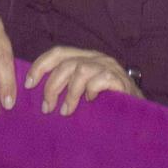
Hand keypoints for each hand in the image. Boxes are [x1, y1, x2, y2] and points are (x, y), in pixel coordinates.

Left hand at [26, 46, 140, 116]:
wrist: (139, 115)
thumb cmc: (107, 105)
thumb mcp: (83, 93)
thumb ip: (67, 87)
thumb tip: (41, 95)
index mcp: (86, 58)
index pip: (59, 52)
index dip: (40, 66)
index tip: (28, 84)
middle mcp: (97, 58)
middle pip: (66, 62)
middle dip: (52, 85)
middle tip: (47, 107)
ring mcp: (110, 67)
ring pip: (80, 70)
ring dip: (69, 93)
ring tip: (66, 111)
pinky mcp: (120, 80)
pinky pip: (100, 80)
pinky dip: (91, 91)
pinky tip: (90, 102)